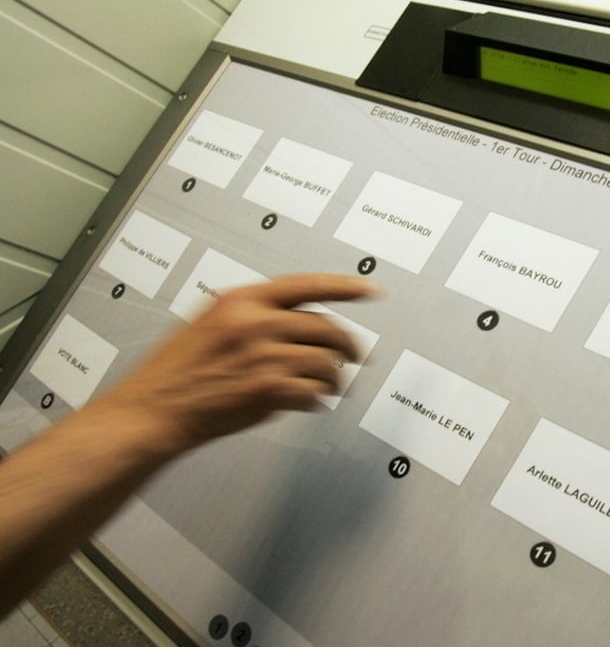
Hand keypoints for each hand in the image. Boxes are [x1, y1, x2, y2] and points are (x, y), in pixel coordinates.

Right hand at [98, 273, 378, 456]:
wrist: (154, 408)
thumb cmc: (178, 370)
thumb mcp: (210, 322)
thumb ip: (253, 315)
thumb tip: (300, 323)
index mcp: (243, 300)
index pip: (308, 285)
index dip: (345, 287)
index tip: (371, 290)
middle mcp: (257, 322)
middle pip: (328, 328)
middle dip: (347, 347)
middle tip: (353, 358)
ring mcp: (264, 356)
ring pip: (327, 363)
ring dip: (333, 378)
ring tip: (326, 386)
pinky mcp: (268, 390)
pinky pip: (314, 392)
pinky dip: (316, 400)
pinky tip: (306, 402)